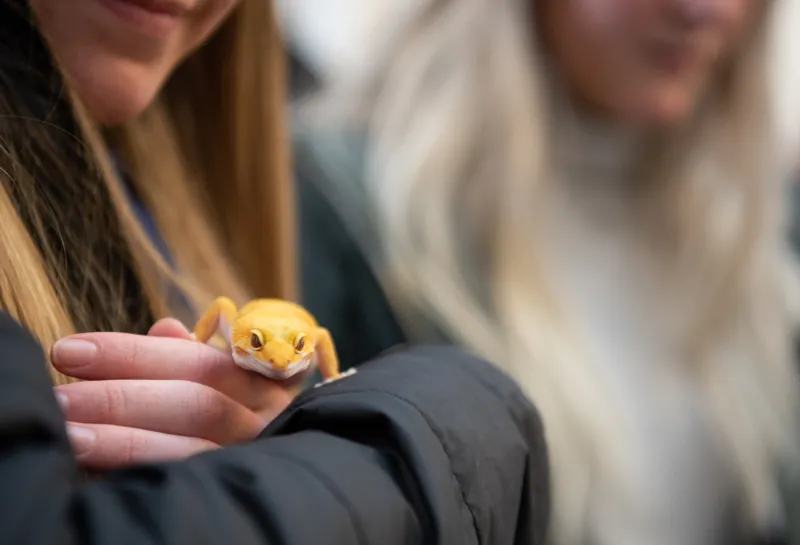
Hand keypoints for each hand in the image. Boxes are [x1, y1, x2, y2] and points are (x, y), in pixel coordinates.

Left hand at [51, 319, 305, 470]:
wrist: (271, 477)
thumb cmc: (228, 407)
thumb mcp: (218, 376)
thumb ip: (186, 353)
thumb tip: (163, 327)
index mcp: (261, 380)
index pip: (197, 360)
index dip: (131, 353)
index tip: (69, 350)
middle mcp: (263, 421)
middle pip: (195, 403)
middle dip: (119, 396)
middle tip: (58, 397)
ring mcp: (247, 460)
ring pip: (188, 449)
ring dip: (120, 440)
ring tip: (67, 434)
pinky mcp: (228, 492)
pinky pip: (180, 484)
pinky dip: (134, 474)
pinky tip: (92, 469)